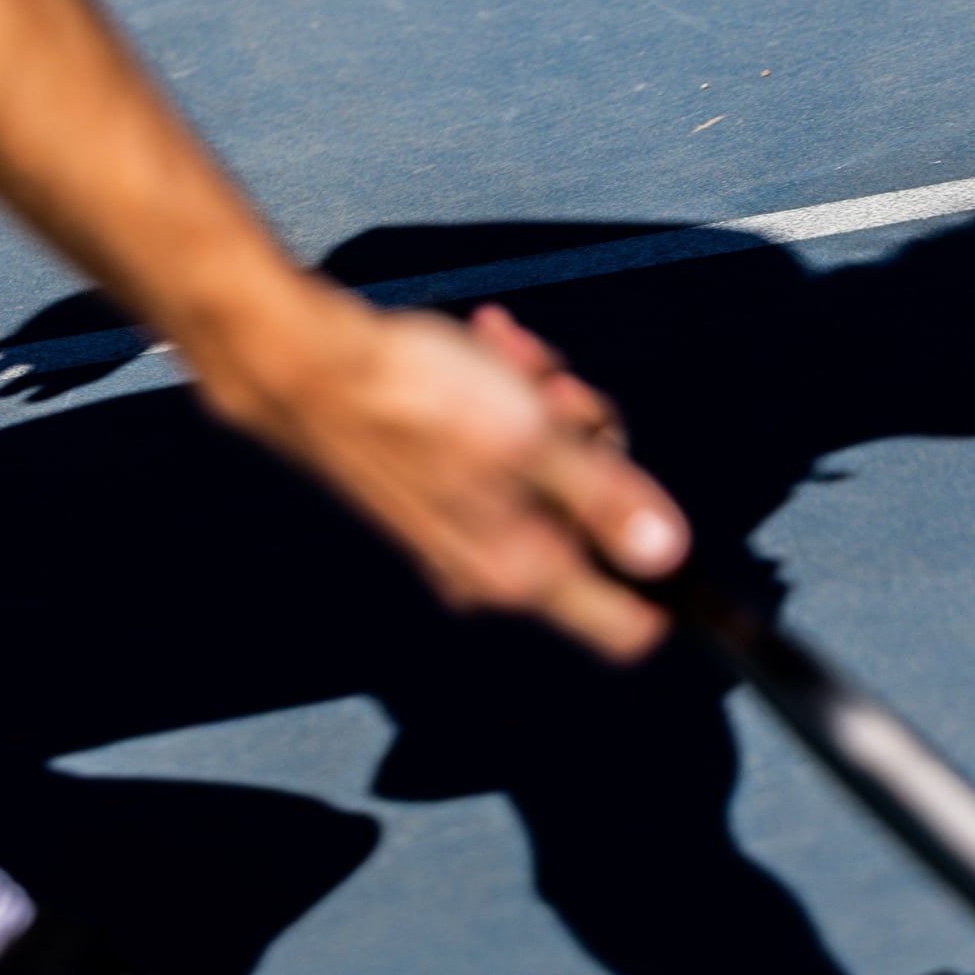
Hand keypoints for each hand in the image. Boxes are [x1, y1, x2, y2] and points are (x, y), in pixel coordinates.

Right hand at [201, 291, 691, 658]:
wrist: (306, 369)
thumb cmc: (412, 401)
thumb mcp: (533, 441)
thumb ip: (606, 500)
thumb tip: (668, 553)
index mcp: (524, 572)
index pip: (626, 626)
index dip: (664, 586)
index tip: (662, 518)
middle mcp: (495, 567)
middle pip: (595, 524)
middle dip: (590, 441)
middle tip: (558, 393)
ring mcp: (465, 529)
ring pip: (549, 471)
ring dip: (542, 403)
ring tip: (506, 354)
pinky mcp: (439, 491)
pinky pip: (501, 451)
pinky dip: (501, 398)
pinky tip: (485, 348)